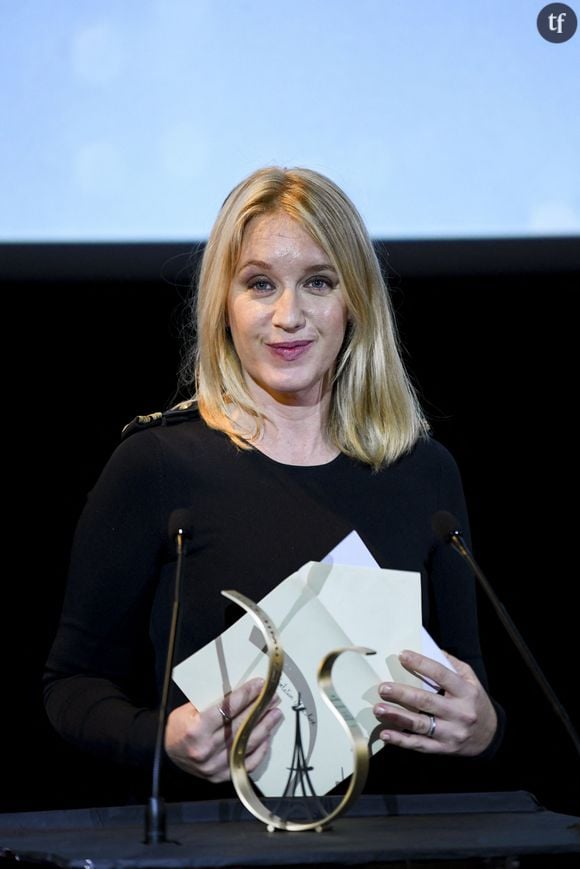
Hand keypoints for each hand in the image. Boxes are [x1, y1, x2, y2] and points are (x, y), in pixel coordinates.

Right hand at [165, 678, 281, 781]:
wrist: (167, 751)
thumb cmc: (179, 726)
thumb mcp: (189, 708)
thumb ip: (212, 702)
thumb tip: (241, 691)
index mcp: (196, 729)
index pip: (228, 708)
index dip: (246, 695)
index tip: (260, 685)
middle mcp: (205, 749)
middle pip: (240, 725)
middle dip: (259, 709)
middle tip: (273, 697)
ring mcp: (213, 766)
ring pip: (246, 744)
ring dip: (265, 727)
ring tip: (275, 714)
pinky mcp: (220, 776)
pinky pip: (246, 764)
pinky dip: (259, 750)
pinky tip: (267, 737)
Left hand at [373, 649, 496, 756]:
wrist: (490, 736)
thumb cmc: (474, 701)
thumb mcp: (471, 679)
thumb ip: (452, 664)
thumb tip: (429, 647)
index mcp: (466, 692)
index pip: (442, 675)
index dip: (421, 664)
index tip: (402, 655)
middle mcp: (460, 713)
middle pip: (427, 701)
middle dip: (402, 694)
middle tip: (383, 688)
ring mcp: (451, 733)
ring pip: (420, 725)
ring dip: (397, 716)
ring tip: (378, 709)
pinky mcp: (443, 748)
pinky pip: (420, 745)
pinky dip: (401, 740)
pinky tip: (386, 734)